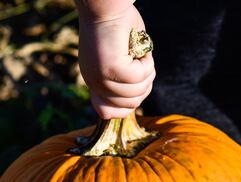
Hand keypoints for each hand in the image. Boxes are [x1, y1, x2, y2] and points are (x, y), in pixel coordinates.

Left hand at [77, 2, 154, 118]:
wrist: (106, 4)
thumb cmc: (118, 24)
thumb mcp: (121, 58)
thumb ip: (124, 81)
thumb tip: (136, 98)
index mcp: (93, 80)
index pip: (107, 112)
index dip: (128, 103)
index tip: (136, 82)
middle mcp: (93, 82)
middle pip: (129, 106)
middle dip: (143, 87)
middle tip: (143, 65)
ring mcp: (100, 77)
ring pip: (136, 93)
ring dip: (147, 73)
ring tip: (142, 55)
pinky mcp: (111, 68)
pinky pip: (140, 77)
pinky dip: (147, 64)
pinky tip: (140, 49)